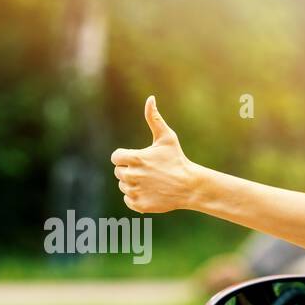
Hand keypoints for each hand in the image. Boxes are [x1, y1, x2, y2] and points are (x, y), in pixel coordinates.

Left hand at [110, 96, 200, 212]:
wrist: (189, 185)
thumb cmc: (177, 159)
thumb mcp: (167, 137)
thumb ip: (154, 118)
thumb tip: (150, 98)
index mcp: (135, 158)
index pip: (116, 158)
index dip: (125, 157)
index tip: (138, 159)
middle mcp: (132, 175)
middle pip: (119, 172)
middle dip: (130, 170)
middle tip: (148, 170)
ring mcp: (135, 191)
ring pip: (123, 186)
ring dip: (133, 183)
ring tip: (151, 181)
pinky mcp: (139, 205)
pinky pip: (128, 199)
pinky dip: (136, 196)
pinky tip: (150, 191)